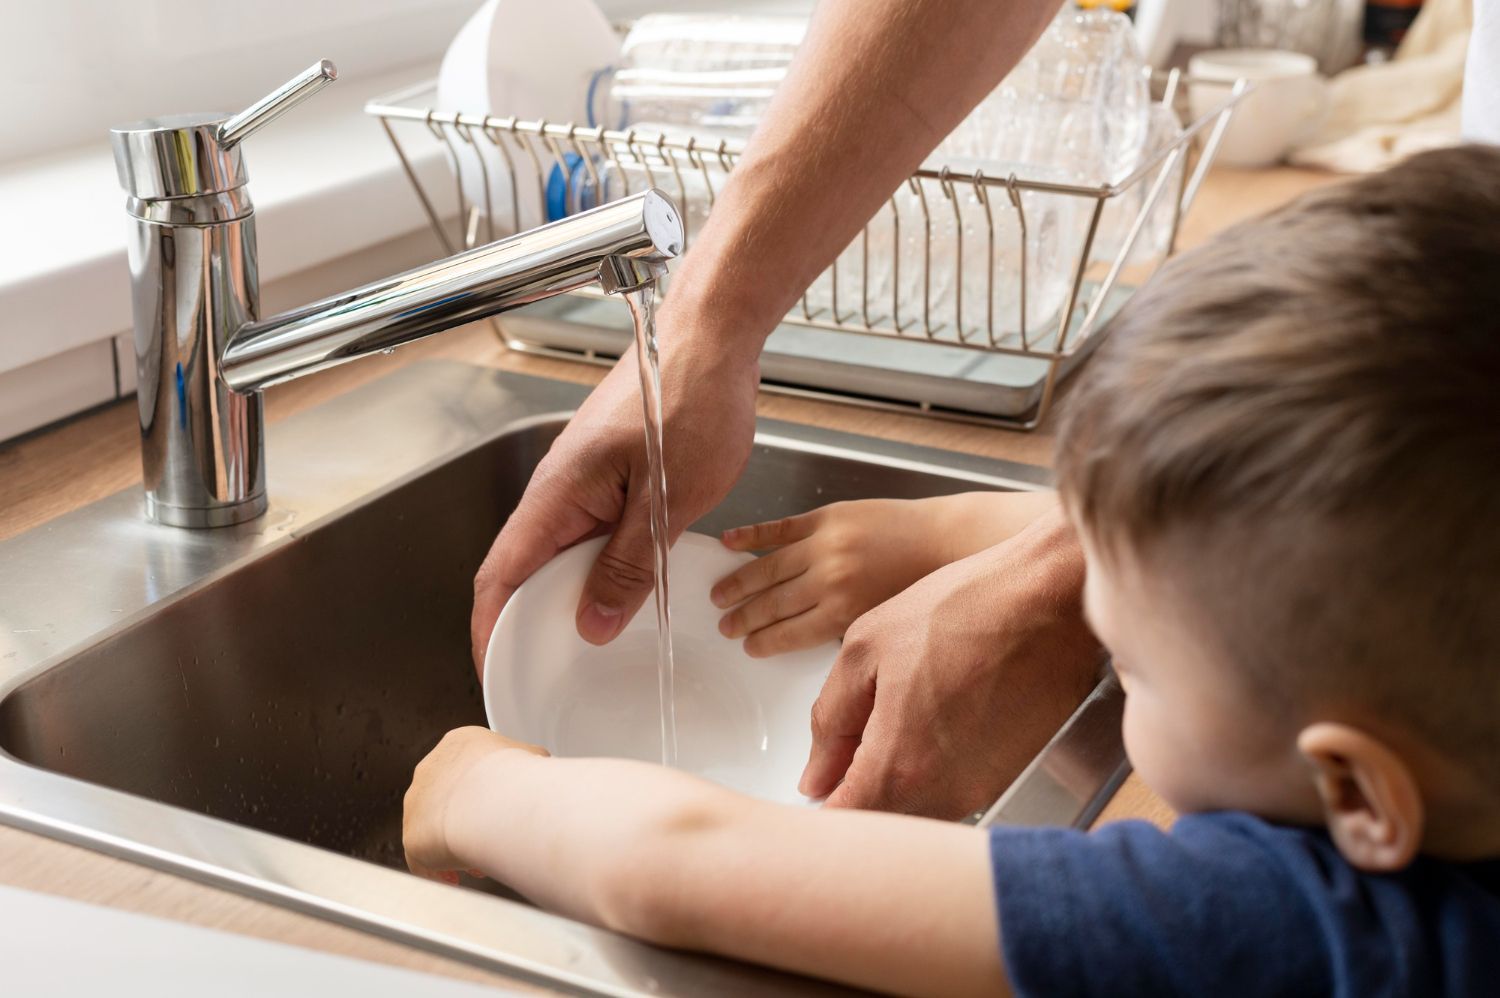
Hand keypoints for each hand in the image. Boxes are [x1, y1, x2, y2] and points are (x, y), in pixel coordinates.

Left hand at [403, 727, 546, 883]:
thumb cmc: (514, 777)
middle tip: (490, 838)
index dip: (485, 792)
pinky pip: (424, 857)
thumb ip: (528, 763)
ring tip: (479, 864)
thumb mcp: (533, 759)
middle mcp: (431, 770)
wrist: (492, 802)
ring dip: (455, 846)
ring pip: (435, 829)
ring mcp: (417, 803)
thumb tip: (539, 769)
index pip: (468, 769)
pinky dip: (440, 870)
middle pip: (449, 800)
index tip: (497, 810)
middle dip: (469, 822)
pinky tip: (457, 878)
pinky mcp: (412, 835)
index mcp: (458, 745)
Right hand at [471, 307, 759, 671]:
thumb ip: (629, 564)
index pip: (500, 577)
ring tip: (590, 647)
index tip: (496, 675)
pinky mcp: (611, 475)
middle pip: (523, 572)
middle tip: (551, 677)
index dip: (489, 632)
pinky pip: (591, 534)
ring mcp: (584, 481)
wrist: (712, 337)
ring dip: (569, 599)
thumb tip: (593, 624)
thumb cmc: (689, 397)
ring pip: (561, 554)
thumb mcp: (667, 499)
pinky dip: (599, 569)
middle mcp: (560, 489)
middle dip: (528, 626)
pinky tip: (630, 592)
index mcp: (558, 495)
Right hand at [710, 499, 950, 655]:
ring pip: (768, 568)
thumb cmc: (920, 583)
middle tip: (724, 626)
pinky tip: (728, 543)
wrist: (944, 541)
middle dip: (745, 618)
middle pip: (774, 604)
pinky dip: (751, 535)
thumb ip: (842, 627)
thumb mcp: (881, 619)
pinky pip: (780, 528)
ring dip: (739, 583)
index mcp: (844, 612)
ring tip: (718, 596)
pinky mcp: (827, 517)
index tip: (747, 646)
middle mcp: (830, 580)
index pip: (789, 632)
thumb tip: (800, 631)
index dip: (763, 641)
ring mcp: (825, 545)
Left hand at [800, 505, 1105, 818]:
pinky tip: (936, 720)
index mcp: (900, 766)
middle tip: (848, 744)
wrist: (1050, 599)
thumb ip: (830, 720)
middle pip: (880, 823)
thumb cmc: (968, 609)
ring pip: (917, 812)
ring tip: (899, 719)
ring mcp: (983, 791)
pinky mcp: (1009, 777)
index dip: (821, 803)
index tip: (815, 781)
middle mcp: (945, 794)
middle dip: (856, 792)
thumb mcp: (866, 648)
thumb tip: (816, 774)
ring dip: (896, 782)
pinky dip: (933, 772)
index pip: (843, 821)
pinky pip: (954, 794)